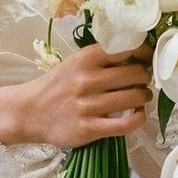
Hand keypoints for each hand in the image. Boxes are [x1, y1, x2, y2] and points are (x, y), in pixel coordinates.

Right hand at [15, 43, 152, 148]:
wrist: (29, 112)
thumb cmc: (57, 85)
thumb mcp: (75, 63)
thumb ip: (101, 59)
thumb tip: (137, 57)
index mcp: (86, 58)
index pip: (127, 48)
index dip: (144, 53)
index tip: (147, 58)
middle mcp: (88, 79)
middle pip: (136, 74)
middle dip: (145, 77)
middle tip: (144, 81)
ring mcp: (89, 105)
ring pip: (135, 97)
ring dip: (145, 97)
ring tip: (142, 97)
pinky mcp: (90, 129)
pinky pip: (127, 124)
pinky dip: (140, 118)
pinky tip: (138, 114)